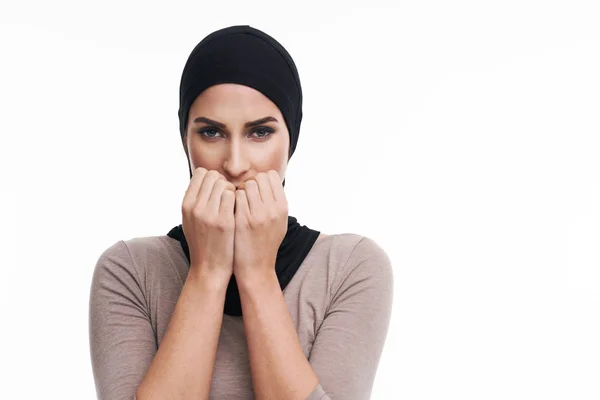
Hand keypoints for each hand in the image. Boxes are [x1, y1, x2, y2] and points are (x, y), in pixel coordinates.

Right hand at [181, 167, 235, 282]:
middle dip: (224, 182)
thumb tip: (206, 179)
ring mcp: (209, 214)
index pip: (201, 173)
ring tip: (234, 203)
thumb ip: (195, 200)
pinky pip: (233, 196)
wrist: (209, 268)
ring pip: (225, 184)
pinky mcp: (224, 221)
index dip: (213, 177)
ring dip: (232, 190)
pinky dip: (239, 199)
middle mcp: (195, 207)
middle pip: (214, 176)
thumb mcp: (190, 220)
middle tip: (228, 196)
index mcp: (186, 204)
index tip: (218, 189)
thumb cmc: (203, 242)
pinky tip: (239, 209)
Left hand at [233, 170, 287, 282]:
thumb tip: (268, 181)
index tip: (256, 189)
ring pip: (246, 185)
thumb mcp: (279, 222)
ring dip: (240, 191)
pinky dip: (232, 199)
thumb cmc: (266, 243)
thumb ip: (276, 202)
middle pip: (258, 178)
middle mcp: (273, 209)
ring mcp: (258, 215)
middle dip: (250, 183)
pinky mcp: (242, 220)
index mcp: (283, 208)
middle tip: (245, 196)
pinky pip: (235, 197)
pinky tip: (231, 209)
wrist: (256, 268)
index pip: (271, 176)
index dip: (261, 179)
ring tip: (238, 203)